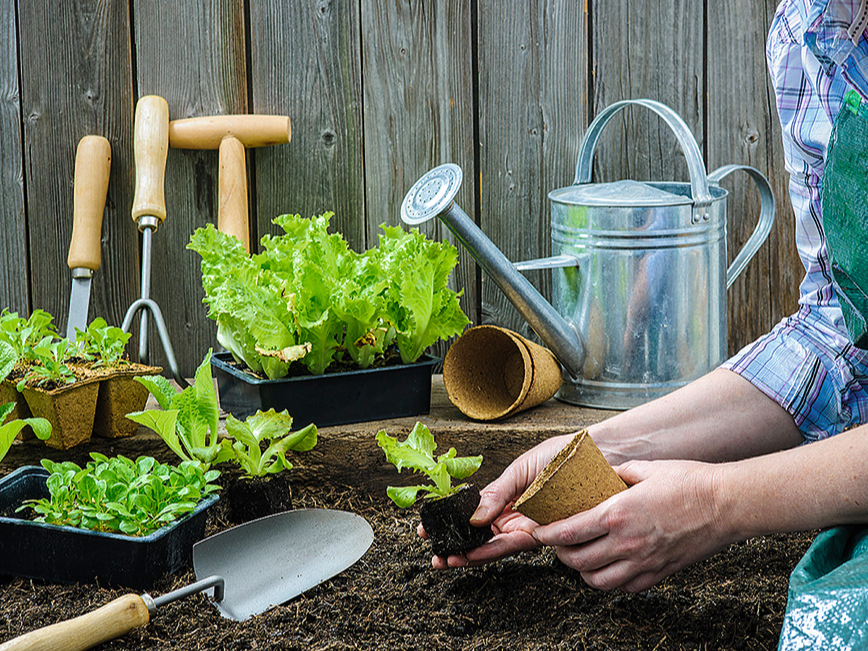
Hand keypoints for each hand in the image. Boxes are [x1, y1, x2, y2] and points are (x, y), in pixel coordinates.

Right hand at [419, 433, 574, 568]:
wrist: (599, 454)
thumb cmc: (562, 456)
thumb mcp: (521, 469)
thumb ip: (497, 493)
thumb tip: (473, 515)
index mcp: (508, 502)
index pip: (474, 518)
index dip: (451, 526)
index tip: (426, 529)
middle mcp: (518, 519)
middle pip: (482, 539)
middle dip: (457, 550)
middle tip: (436, 557)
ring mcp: (532, 528)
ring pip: (496, 547)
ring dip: (471, 555)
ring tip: (450, 560)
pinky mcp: (548, 534)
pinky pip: (519, 544)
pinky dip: (496, 548)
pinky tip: (477, 551)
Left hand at [532, 459, 731, 591]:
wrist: (727, 504)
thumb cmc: (689, 482)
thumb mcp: (644, 468)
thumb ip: (616, 473)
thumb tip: (599, 473)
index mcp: (617, 513)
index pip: (568, 531)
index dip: (546, 533)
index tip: (537, 529)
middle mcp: (626, 543)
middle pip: (577, 560)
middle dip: (559, 553)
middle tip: (556, 542)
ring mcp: (643, 562)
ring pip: (596, 580)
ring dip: (581, 570)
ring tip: (580, 556)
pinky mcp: (658, 574)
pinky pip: (623, 587)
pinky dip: (608, 580)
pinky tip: (608, 566)